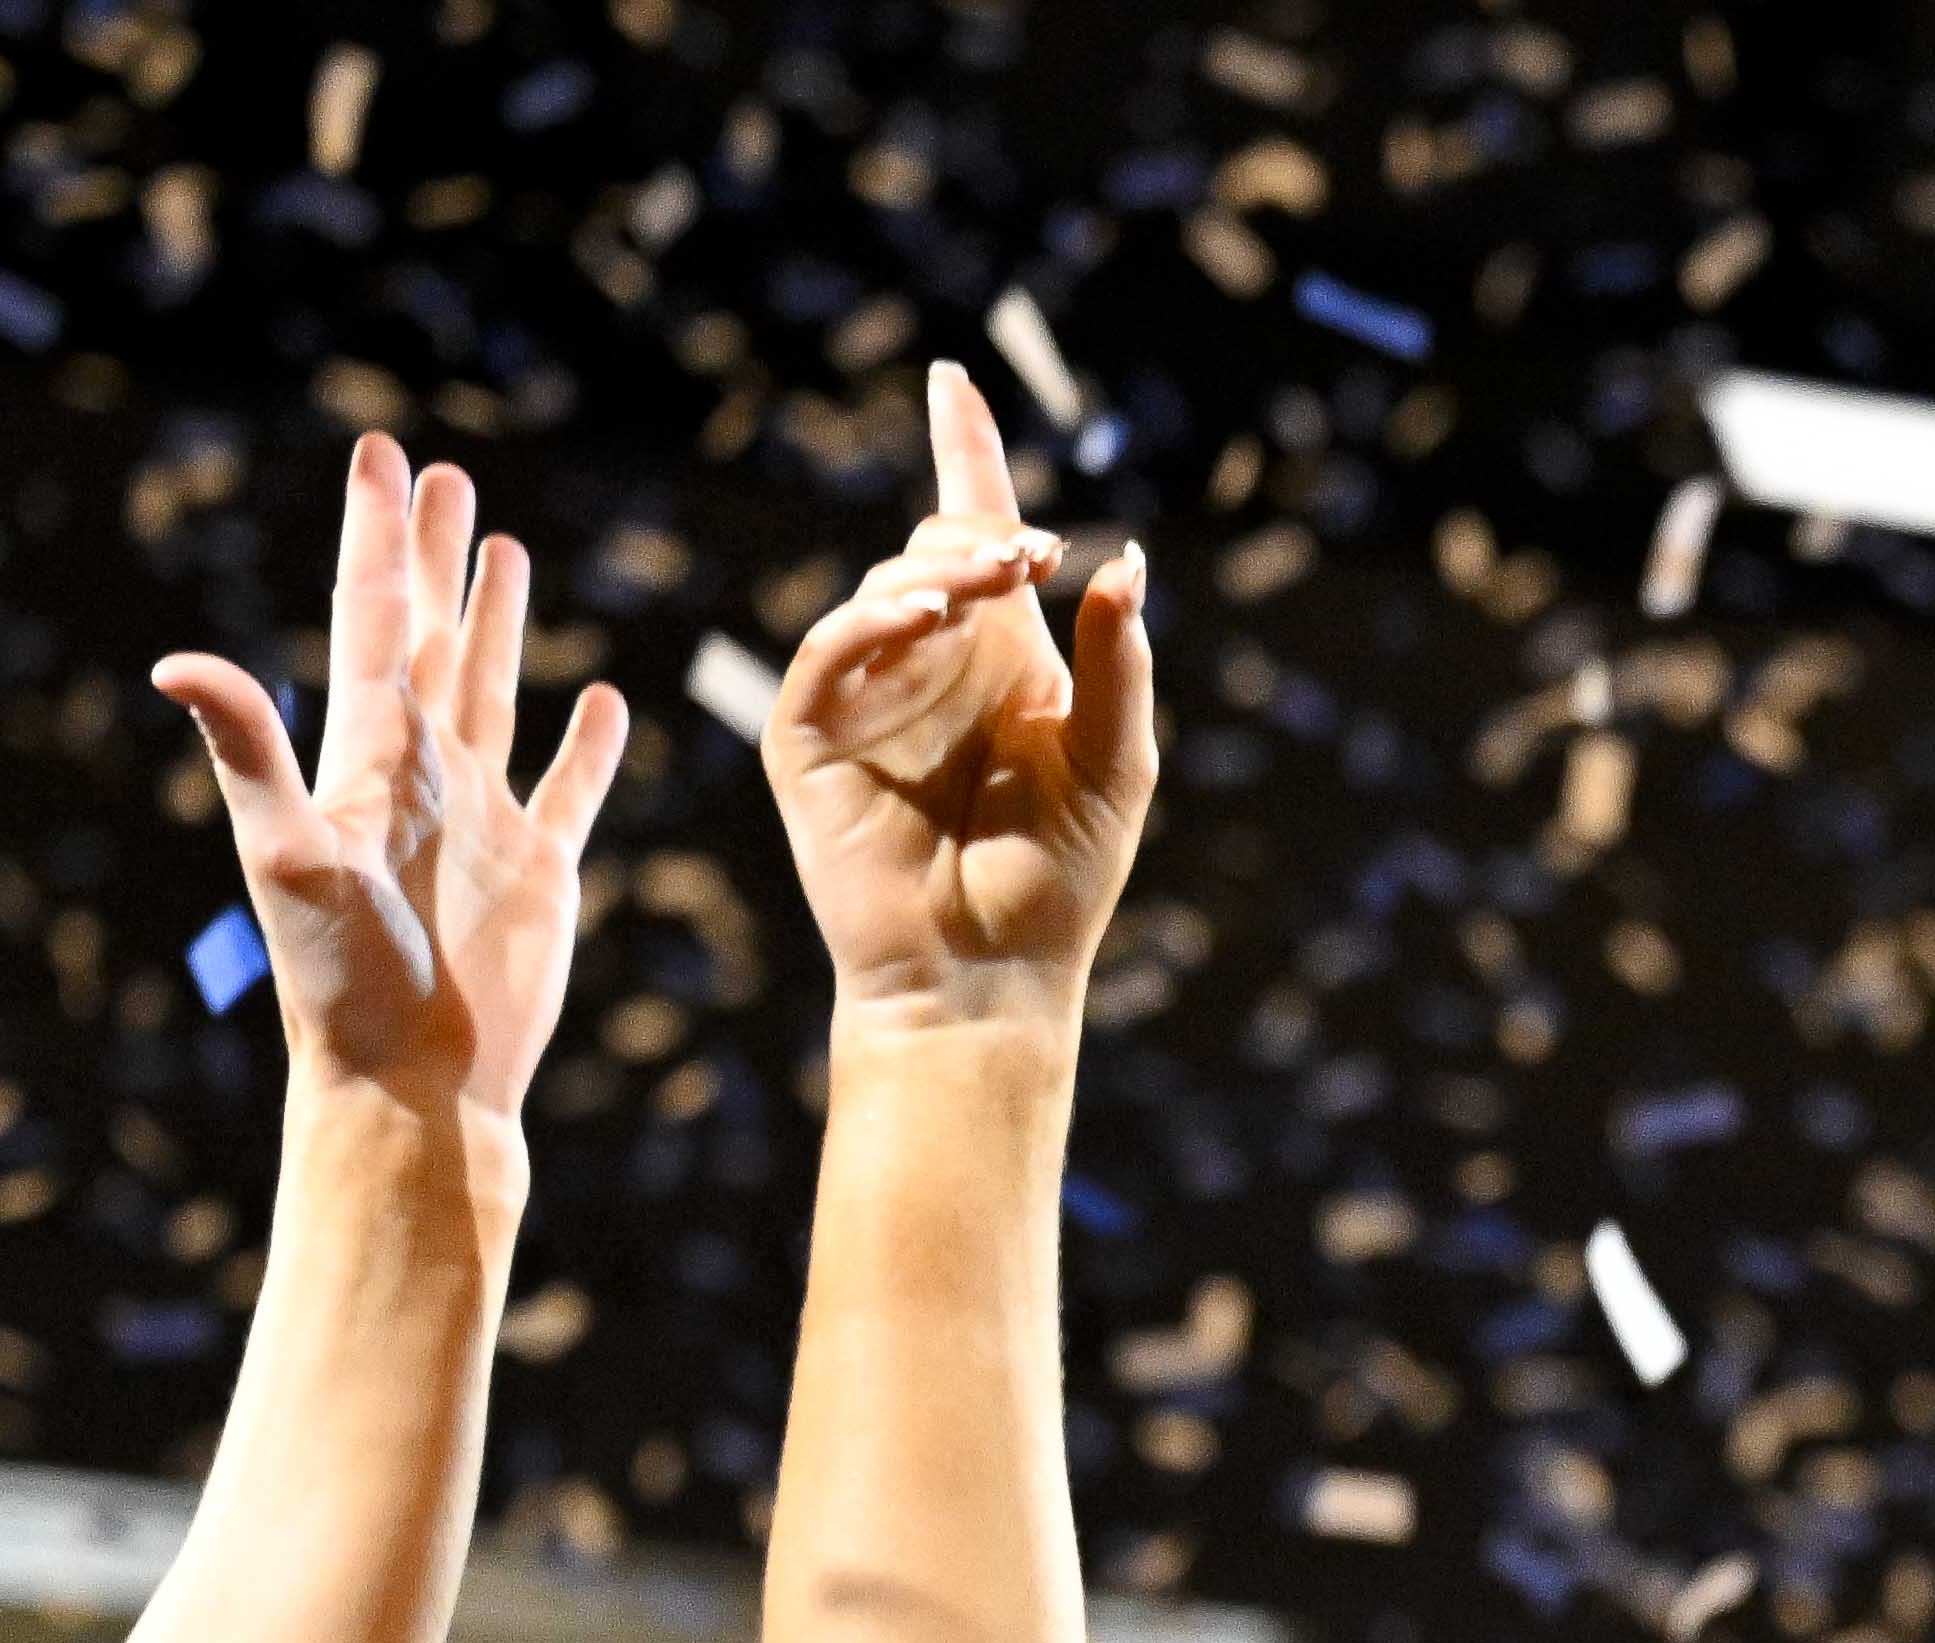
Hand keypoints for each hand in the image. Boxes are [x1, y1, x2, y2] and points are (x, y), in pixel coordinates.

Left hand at [151, 429, 622, 1124]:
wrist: (410, 1083)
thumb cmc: (339, 982)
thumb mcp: (286, 856)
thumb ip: (247, 751)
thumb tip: (175, 660)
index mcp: (362, 756)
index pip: (370, 618)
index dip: (378, 535)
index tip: (383, 454)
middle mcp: (421, 774)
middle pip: (428, 637)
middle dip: (434, 554)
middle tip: (445, 476)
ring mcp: (482, 820)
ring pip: (493, 693)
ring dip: (498, 623)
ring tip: (509, 551)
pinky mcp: (538, 873)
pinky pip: (570, 790)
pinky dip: (590, 745)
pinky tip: (604, 699)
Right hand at [765, 365, 1157, 1039]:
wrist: (992, 973)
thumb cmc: (1057, 878)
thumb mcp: (1115, 761)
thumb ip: (1121, 662)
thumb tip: (1126, 561)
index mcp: (996, 656)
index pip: (973, 533)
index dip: (963, 453)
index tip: (953, 378)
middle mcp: (925, 662)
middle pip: (936, 550)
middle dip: (983, 537)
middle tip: (1035, 557)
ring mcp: (862, 695)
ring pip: (885, 589)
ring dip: (940, 572)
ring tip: (997, 581)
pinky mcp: (809, 735)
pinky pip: (831, 650)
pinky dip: (874, 621)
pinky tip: (927, 617)